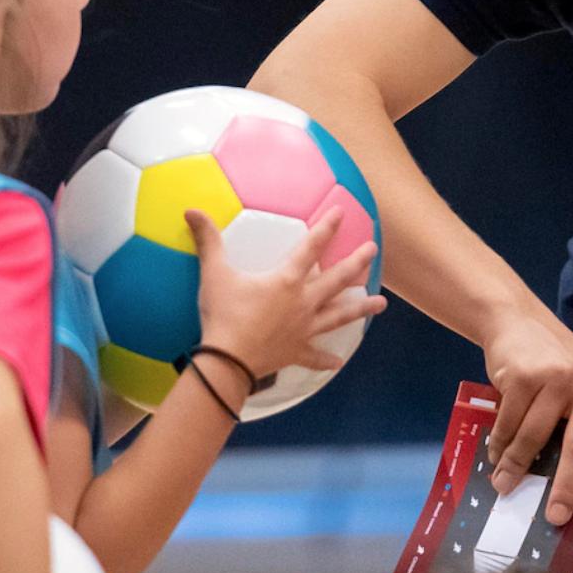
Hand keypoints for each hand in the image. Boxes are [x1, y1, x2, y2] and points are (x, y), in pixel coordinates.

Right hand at [188, 208, 384, 379]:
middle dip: (356, 263)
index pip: (311, 247)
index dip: (326, 228)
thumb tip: (192, 210)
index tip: (342, 212)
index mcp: (287, 281)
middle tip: (373, 250)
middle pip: (336, 280)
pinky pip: (315, 356)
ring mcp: (304, 330)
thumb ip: (208, 241)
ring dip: (360, 309)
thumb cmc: (224, 315)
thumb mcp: (214, 273)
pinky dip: (326, 359)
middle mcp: (303, 303)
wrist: (227, 362)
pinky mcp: (296, 352)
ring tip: (380, 304)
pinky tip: (338, 362)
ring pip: (339, 317)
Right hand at [478, 311, 572, 525]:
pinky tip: (495, 455)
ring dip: (516, 467)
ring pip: (536, 438)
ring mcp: (559, 378)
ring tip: (504, 485)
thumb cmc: (555, 369)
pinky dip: (499, 444)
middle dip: (567, 486)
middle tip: (556, 517)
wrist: (518, 320)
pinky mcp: (526, 375)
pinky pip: (510, 423)